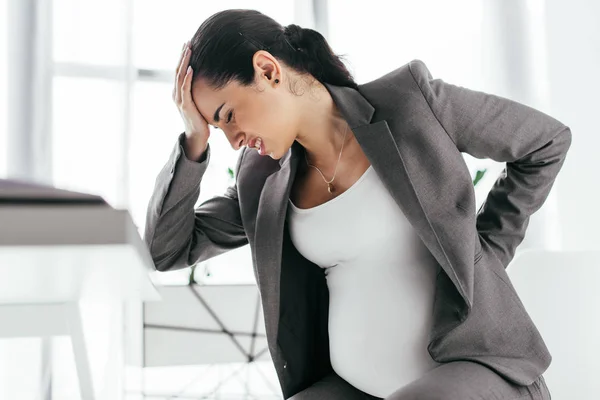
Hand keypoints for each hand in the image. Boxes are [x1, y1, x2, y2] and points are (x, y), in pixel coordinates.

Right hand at [173, 41, 209, 155]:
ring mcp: (179, 99)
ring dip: (184, 62)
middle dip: (183, 56)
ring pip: (180, 76)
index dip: (183, 58)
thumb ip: (200, 93)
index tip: (188, 45)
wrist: (197, 136)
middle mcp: (177, 94)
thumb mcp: (200, 103)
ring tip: (188, 50)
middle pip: (178, 70)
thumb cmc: (200, 120)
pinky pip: (185, 89)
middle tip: (187, 42)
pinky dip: (188, 78)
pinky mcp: (185, 105)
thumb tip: (210, 82)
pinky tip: (191, 69)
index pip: (180, 71)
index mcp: (179, 92)